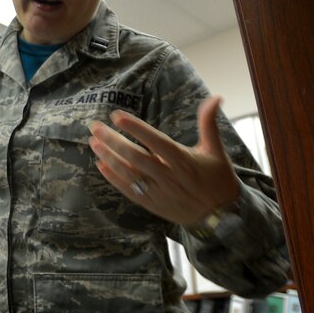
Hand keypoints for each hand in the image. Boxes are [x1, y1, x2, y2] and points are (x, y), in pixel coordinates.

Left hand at [88, 95, 240, 225]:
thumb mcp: (216, 150)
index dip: (136, 128)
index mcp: (183, 160)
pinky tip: (101, 165)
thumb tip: (215, 97)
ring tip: (94, 143)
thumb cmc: (217, 178)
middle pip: (135, 157)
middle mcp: (168, 176)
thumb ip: (209, 123)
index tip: (117, 116)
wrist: (220, 215)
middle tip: (95, 127)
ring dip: (109, 157)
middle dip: (113, 140)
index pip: (155, 141)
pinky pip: (129, 190)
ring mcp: (158, 192)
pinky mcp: (152, 204)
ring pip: (129, 173)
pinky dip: (114, 178)